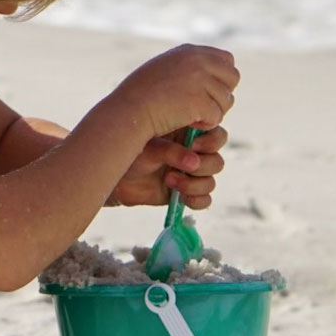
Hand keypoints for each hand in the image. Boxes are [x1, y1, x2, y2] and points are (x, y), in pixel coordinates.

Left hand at [109, 125, 227, 209]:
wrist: (118, 179)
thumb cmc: (131, 154)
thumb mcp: (149, 147)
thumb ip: (171, 151)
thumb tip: (193, 161)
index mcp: (189, 135)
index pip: (216, 135)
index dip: (211, 141)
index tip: (194, 144)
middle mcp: (194, 155)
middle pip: (217, 161)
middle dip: (204, 165)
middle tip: (186, 166)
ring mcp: (190, 176)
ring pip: (211, 181)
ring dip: (194, 184)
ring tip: (169, 179)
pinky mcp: (185, 194)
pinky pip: (204, 200)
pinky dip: (196, 200)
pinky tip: (181, 197)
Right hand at [112, 45, 239, 138]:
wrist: (128, 111)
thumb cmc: (140, 95)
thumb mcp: (163, 69)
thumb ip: (186, 66)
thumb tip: (212, 69)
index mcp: (190, 52)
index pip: (226, 61)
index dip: (220, 79)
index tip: (206, 92)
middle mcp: (198, 61)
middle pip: (233, 78)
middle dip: (222, 94)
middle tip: (202, 107)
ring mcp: (200, 80)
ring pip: (226, 100)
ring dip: (213, 112)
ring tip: (191, 116)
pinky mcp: (200, 102)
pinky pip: (217, 117)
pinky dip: (205, 124)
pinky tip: (188, 123)